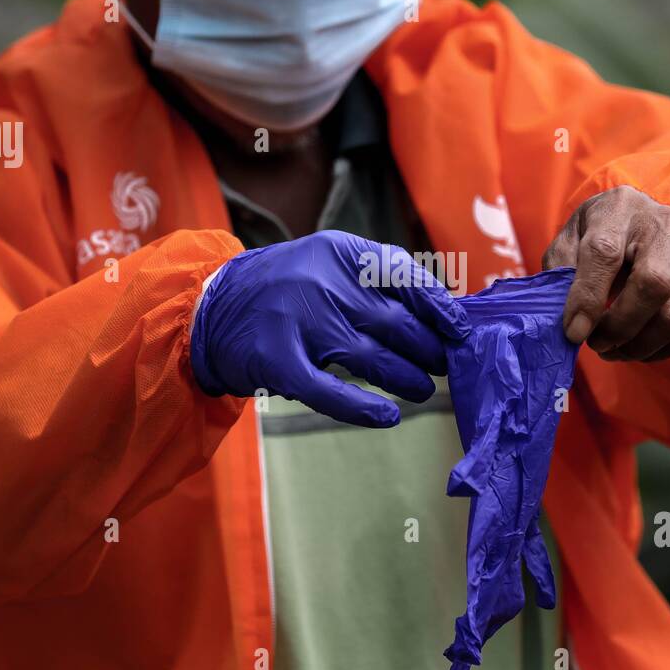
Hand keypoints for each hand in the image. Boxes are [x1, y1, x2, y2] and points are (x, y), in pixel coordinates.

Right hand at [190, 230, 470, 426]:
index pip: (404, 276)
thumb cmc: (284, 288)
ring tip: (422, 389)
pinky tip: (388, 417)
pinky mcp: (279, 363)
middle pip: (395, 323)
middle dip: (428, 350)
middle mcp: (321, 283)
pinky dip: (363, 408)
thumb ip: (376, 278)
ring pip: (373, 359)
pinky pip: (331, 393)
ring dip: (407, 379)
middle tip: (442, 365)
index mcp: (339, 252)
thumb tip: (440, 310)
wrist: (210, 308)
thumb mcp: (327, 263)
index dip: (439, 306)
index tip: (460, 329)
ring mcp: (299, 323)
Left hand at [542, 186, 669, 360]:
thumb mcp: (567, 245)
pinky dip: (660, 350)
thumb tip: (571, 323)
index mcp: (620, 207)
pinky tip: (637, 345)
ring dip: (638, 346)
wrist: (637, 223)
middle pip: (654, 285)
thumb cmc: (596, 237)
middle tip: (595, 343)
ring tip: (613, 349)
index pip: (605, 252)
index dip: (588, 298)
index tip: (574, 332)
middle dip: (619, 327)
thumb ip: (562, 276)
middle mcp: (666, 222)